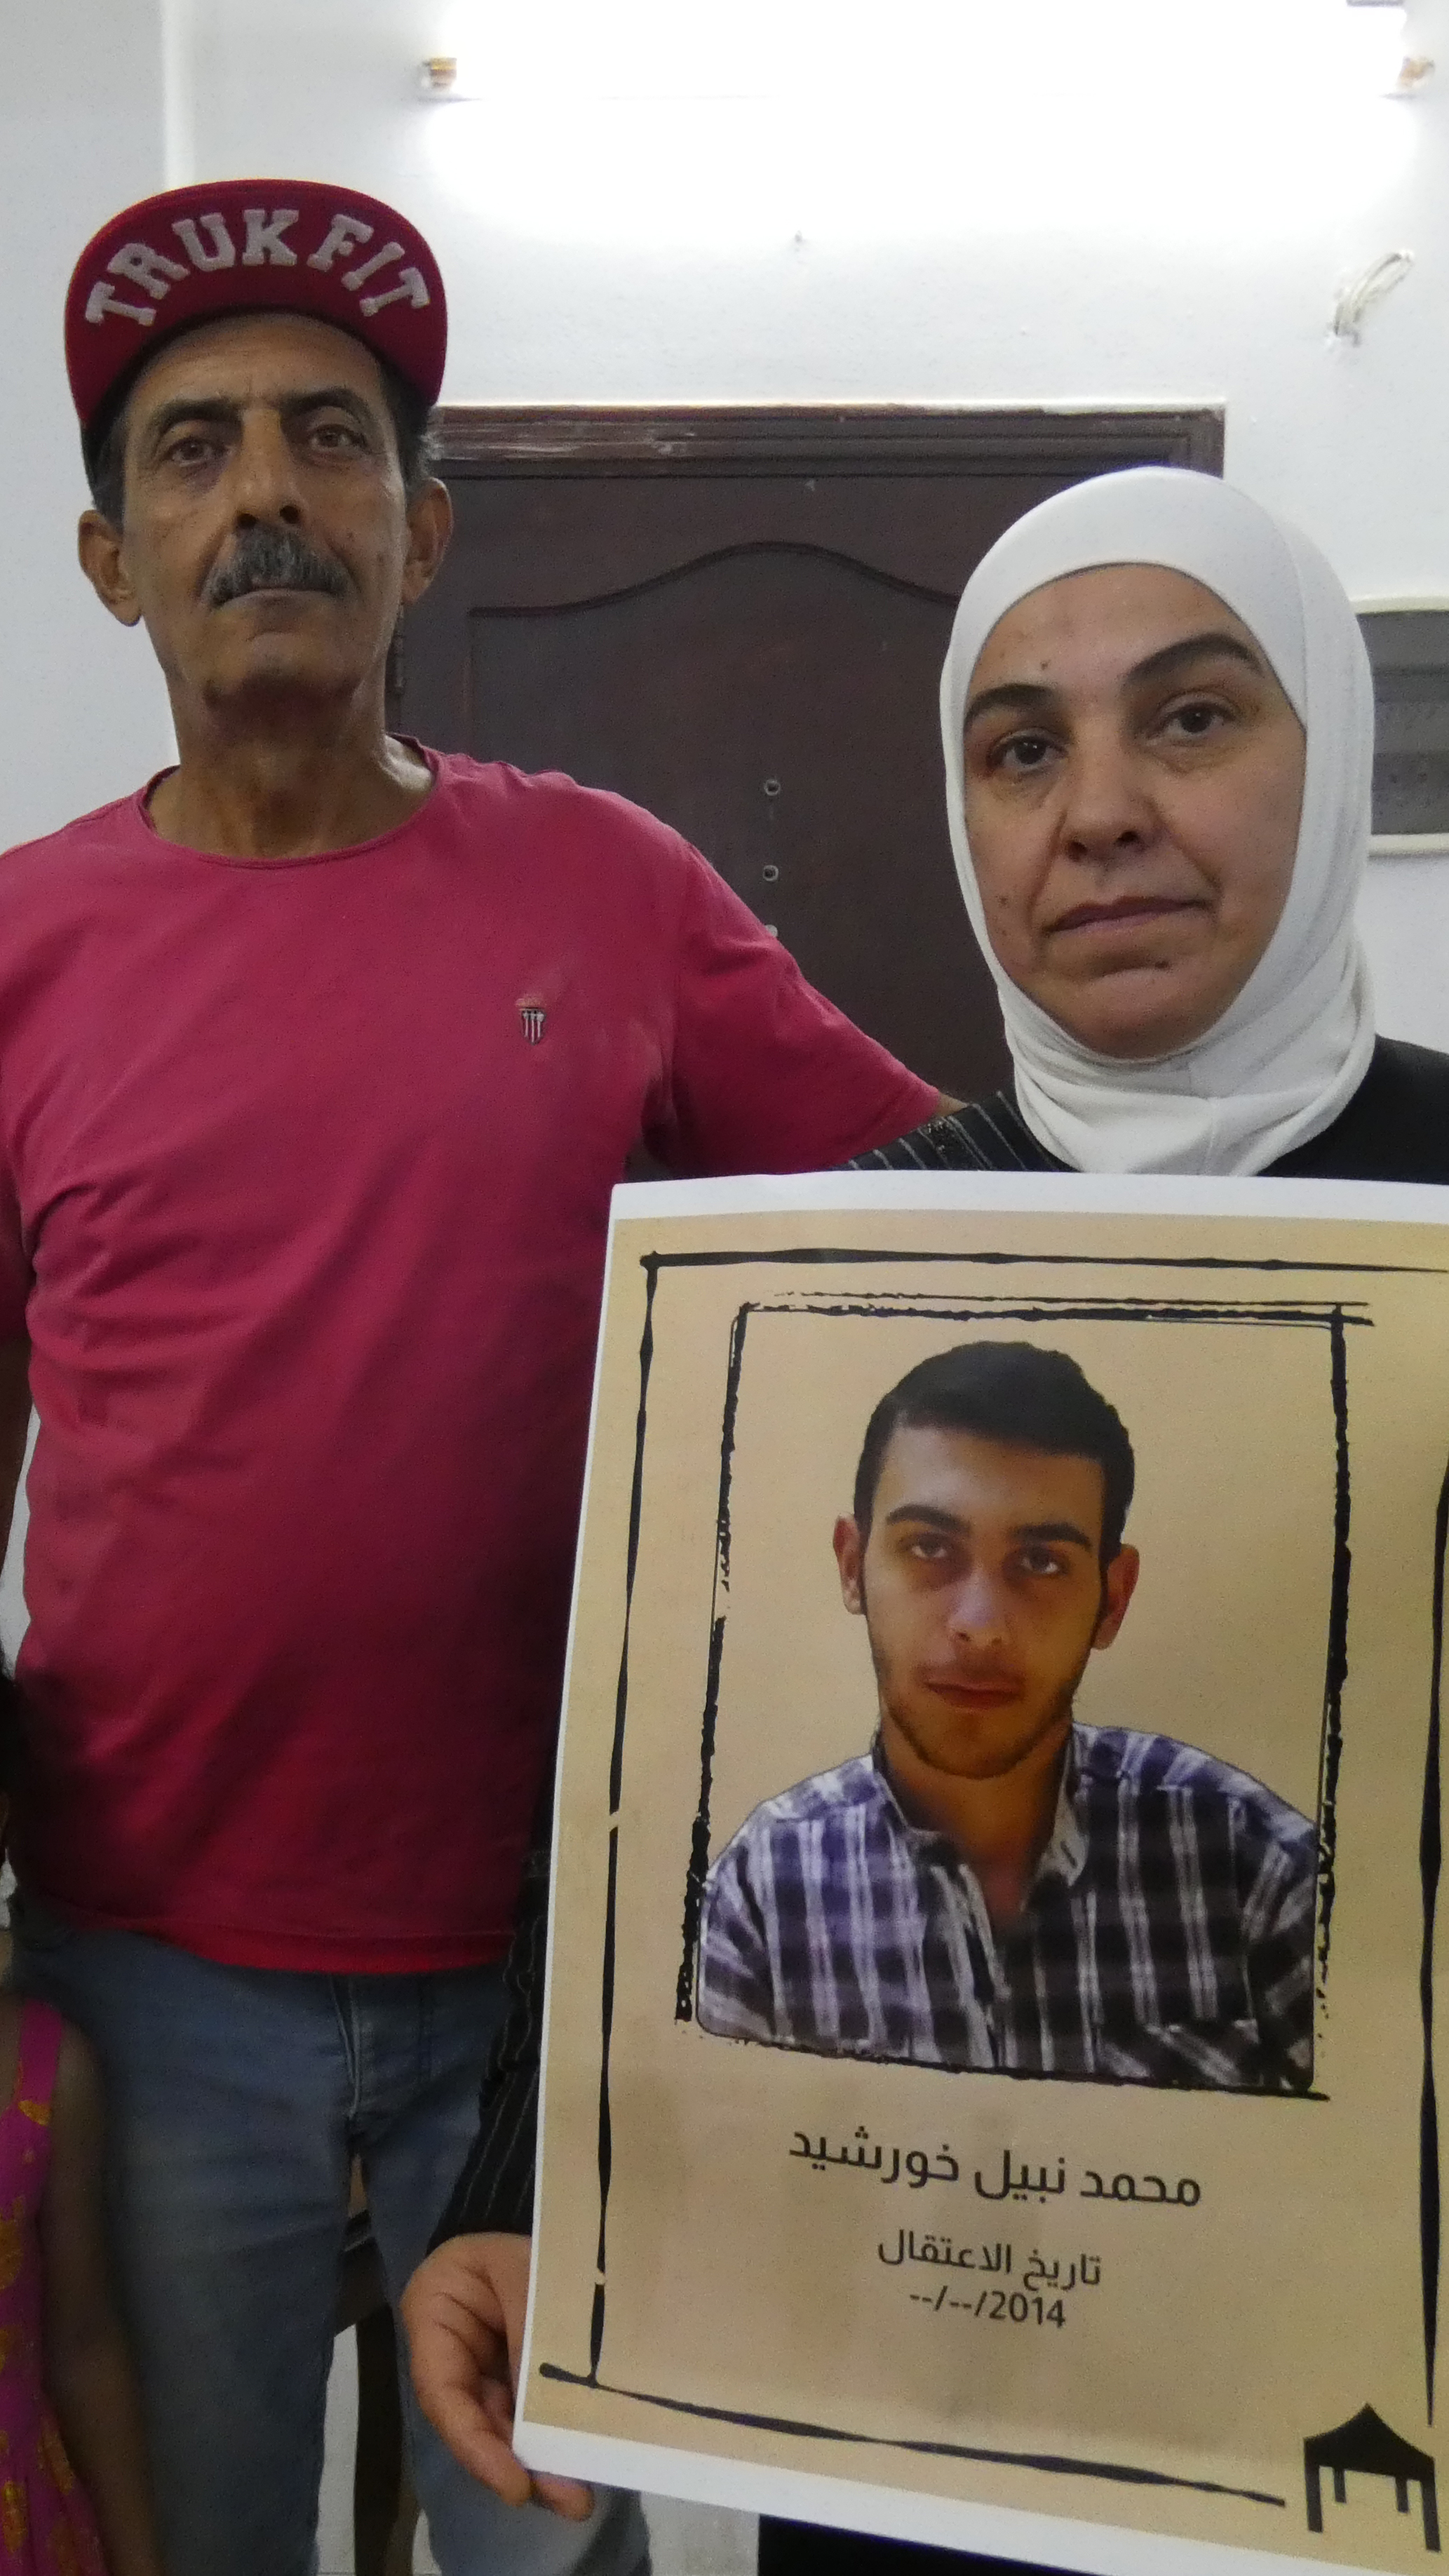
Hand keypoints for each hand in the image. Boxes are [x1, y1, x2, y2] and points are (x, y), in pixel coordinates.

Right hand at [400, 2234, 593, 2519]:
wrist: (557, 2215)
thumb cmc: (529, 2232)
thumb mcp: (527, 2272)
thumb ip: (530, 2333)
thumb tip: (548, 2409)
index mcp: (432, 2312)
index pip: (443, 2393)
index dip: (476, 2445)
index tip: (515, 2484)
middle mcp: (450, 2354)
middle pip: (475, 2422)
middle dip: (517, 2465)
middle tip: (568, 2500)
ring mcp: (484, 2369)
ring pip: (504, 2428)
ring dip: (539, 2464)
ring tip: (577, 2497)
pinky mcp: (515, 2378)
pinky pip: (530, 2414)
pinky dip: (552, 2440)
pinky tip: (579, 2466)